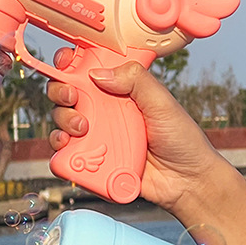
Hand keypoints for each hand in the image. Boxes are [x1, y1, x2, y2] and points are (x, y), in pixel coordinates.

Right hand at [46, 51, 245, 244]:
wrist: (186, 181)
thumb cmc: (180, 138)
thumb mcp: (162, 102)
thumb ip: (135, 80)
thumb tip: (97, 73)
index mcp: (120, 90)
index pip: (88, 70)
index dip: (70, 63)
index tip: (65, 63)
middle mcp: (103, 110)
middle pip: (66, 93)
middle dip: (60, 91)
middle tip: (72, 97)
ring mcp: (96, 135)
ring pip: (62, 121)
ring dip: (62, 119)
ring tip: (81, 128)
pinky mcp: (92, 161)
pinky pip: (66, 152)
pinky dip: (59, 147)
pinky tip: (67, 145)